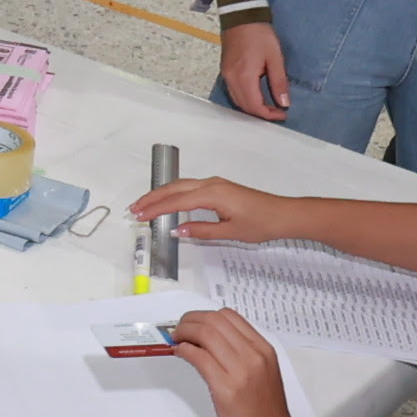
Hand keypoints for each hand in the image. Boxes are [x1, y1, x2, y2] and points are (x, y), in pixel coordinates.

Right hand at [123, 175, 296, 240]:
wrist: (283, 214)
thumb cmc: (261, 223)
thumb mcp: (230, 232)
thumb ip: (202, 230)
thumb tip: (178, 230)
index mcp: (212, 194)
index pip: (177, 201)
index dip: (156, 209)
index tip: (139, 216)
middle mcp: (211, 184)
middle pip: (174, 188)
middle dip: (152, 198)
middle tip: (134, 209)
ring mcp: (215, 184)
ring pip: (181, 186)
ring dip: (161, 194)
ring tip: (145, 205)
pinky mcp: (219, 187)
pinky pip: (190, 187)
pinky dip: (174, 193)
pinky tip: (168, 202)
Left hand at [170, 309, 298, 416]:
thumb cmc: (266, 416)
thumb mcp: (262, 375)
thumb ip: (242, 355)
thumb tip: (208, 342)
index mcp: (264, 350)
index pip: (229, 317)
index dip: (203, 316)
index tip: (191, 323)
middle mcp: (255, 356)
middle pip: (214, 321)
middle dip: (189, 320)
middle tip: (178, 330)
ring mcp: (242, 372)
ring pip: (206, 334)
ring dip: (184, 333)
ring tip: (176, 340)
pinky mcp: (226, 389)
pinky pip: (199, 357)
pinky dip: (184, 350)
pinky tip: (180, 354)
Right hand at [218, 20, 289, 119]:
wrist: (241, 17)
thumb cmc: (260, 35)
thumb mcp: (275, 58)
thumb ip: (279, 82)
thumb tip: (284, 103)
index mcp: (244, 77)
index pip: (255, 106)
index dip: (269, 115)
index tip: (283, 113)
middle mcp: (231, 80)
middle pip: (244, 107)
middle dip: (261, 114)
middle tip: (278, 112)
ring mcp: (226, 76)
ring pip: (237, 101)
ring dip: (252, 108)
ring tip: (269, 106)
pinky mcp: (225, 72)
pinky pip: (233, 93)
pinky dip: (245, 100)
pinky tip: (256, 97)